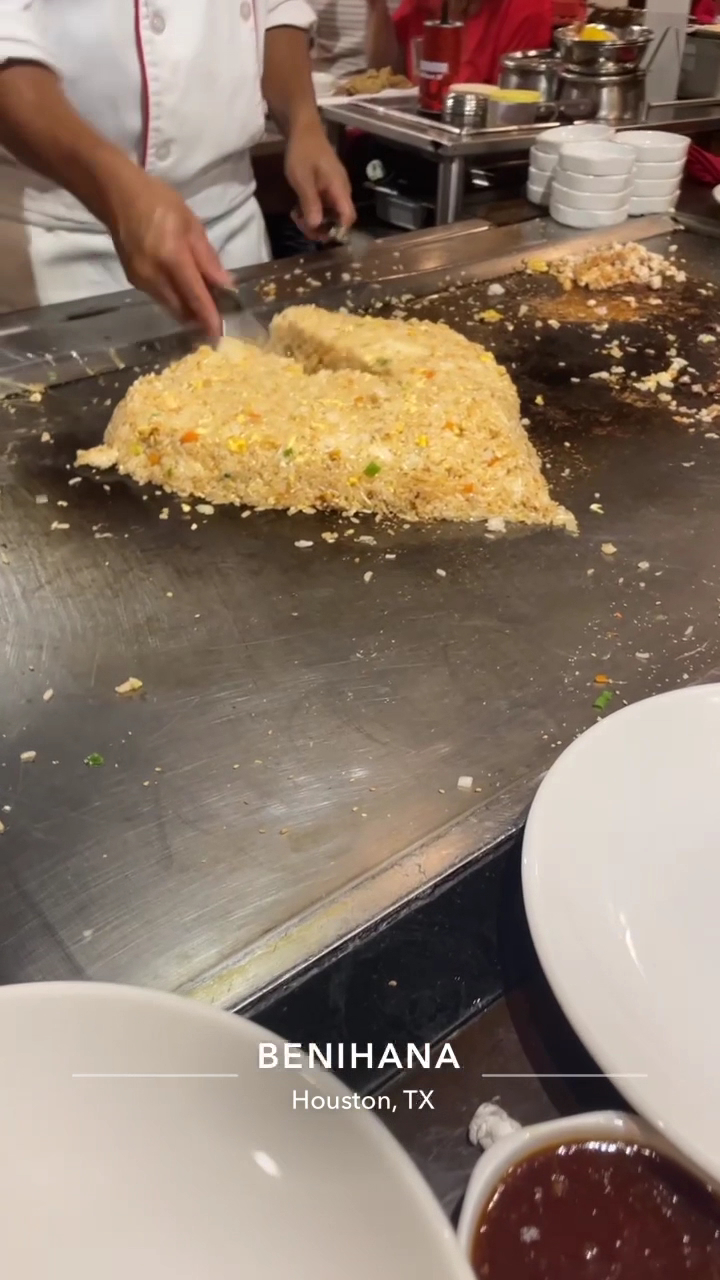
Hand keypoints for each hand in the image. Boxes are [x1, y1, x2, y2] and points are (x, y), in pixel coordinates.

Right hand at [103, 166, 229, 338]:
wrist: (118, 196)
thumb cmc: (159, 203)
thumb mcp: (191, 225)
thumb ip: (208, 258)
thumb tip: (225, 285)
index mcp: (172, 258)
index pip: (195, 297)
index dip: (209, 318)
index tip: (220, 334)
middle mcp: (154, 276)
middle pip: (182, 310)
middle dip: (200, 318)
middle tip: (217, 316)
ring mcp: (141, 281)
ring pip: (170, 307)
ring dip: (187, 310)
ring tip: (203, 305)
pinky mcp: (134, 281)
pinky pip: (159, 298)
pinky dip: (175, 300)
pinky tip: (183, 291)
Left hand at [284, 118, 355, 237]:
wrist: (303, 128)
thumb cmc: (303, 151)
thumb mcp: (302, 179)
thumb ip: (310, 202)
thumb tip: (316, 226)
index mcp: (340, 188)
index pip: (348, 217)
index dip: (337, 230)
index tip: (320, 235)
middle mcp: (341, 190)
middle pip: (339, 218)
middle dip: (322, 228)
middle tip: (302, 227)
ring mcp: (334, 188)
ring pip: (330, 213)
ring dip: (315, 220)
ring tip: (297, 218)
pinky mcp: (327, 186)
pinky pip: (324, 205)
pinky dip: (313, 210)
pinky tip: (298, 209)